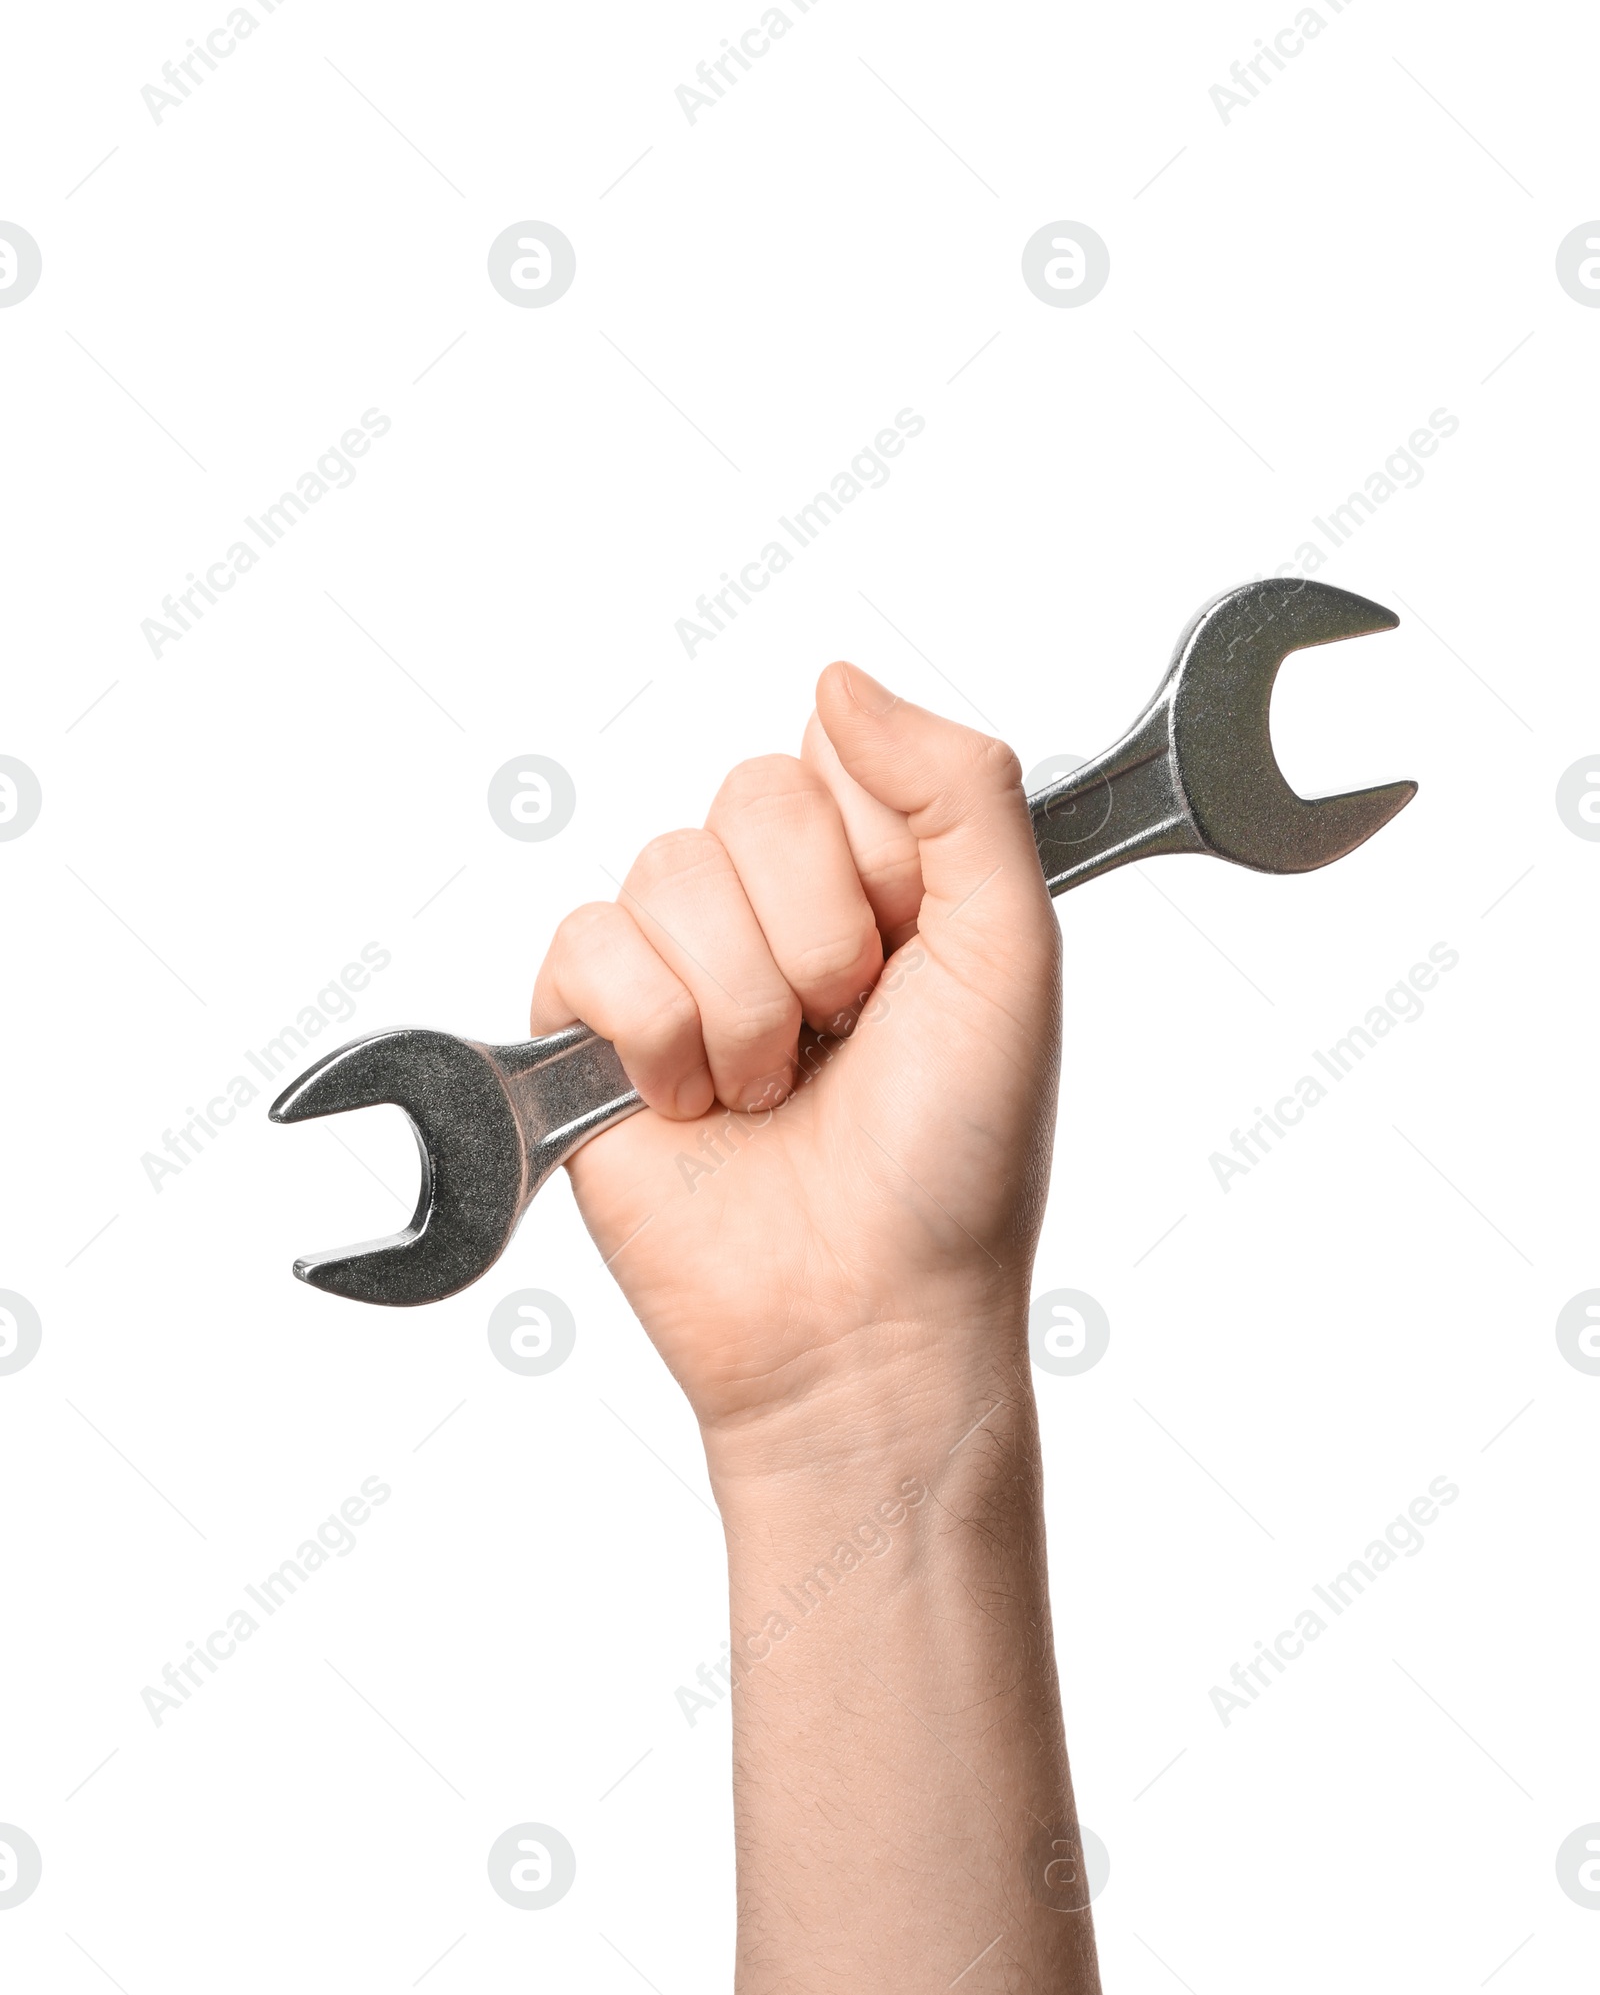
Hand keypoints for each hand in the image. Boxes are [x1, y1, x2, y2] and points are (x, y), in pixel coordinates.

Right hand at [529, 662, 1061, 1469]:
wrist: (867, 1316)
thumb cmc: (958, 1160)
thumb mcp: (1011, 952)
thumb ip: (959, 790)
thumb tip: (836, 677)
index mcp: (879, 878)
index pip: (836, 754)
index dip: (878, 858)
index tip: (911, 957)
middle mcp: (775, 909)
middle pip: (748, 797)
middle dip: (816, 937)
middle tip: (846, 1034)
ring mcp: (679, 966)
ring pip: (668, 872)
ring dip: (744, 1007)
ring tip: (777, 1092)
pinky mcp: (591, 1027)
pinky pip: (588, 944)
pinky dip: (658, 1036)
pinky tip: (698, 1105)